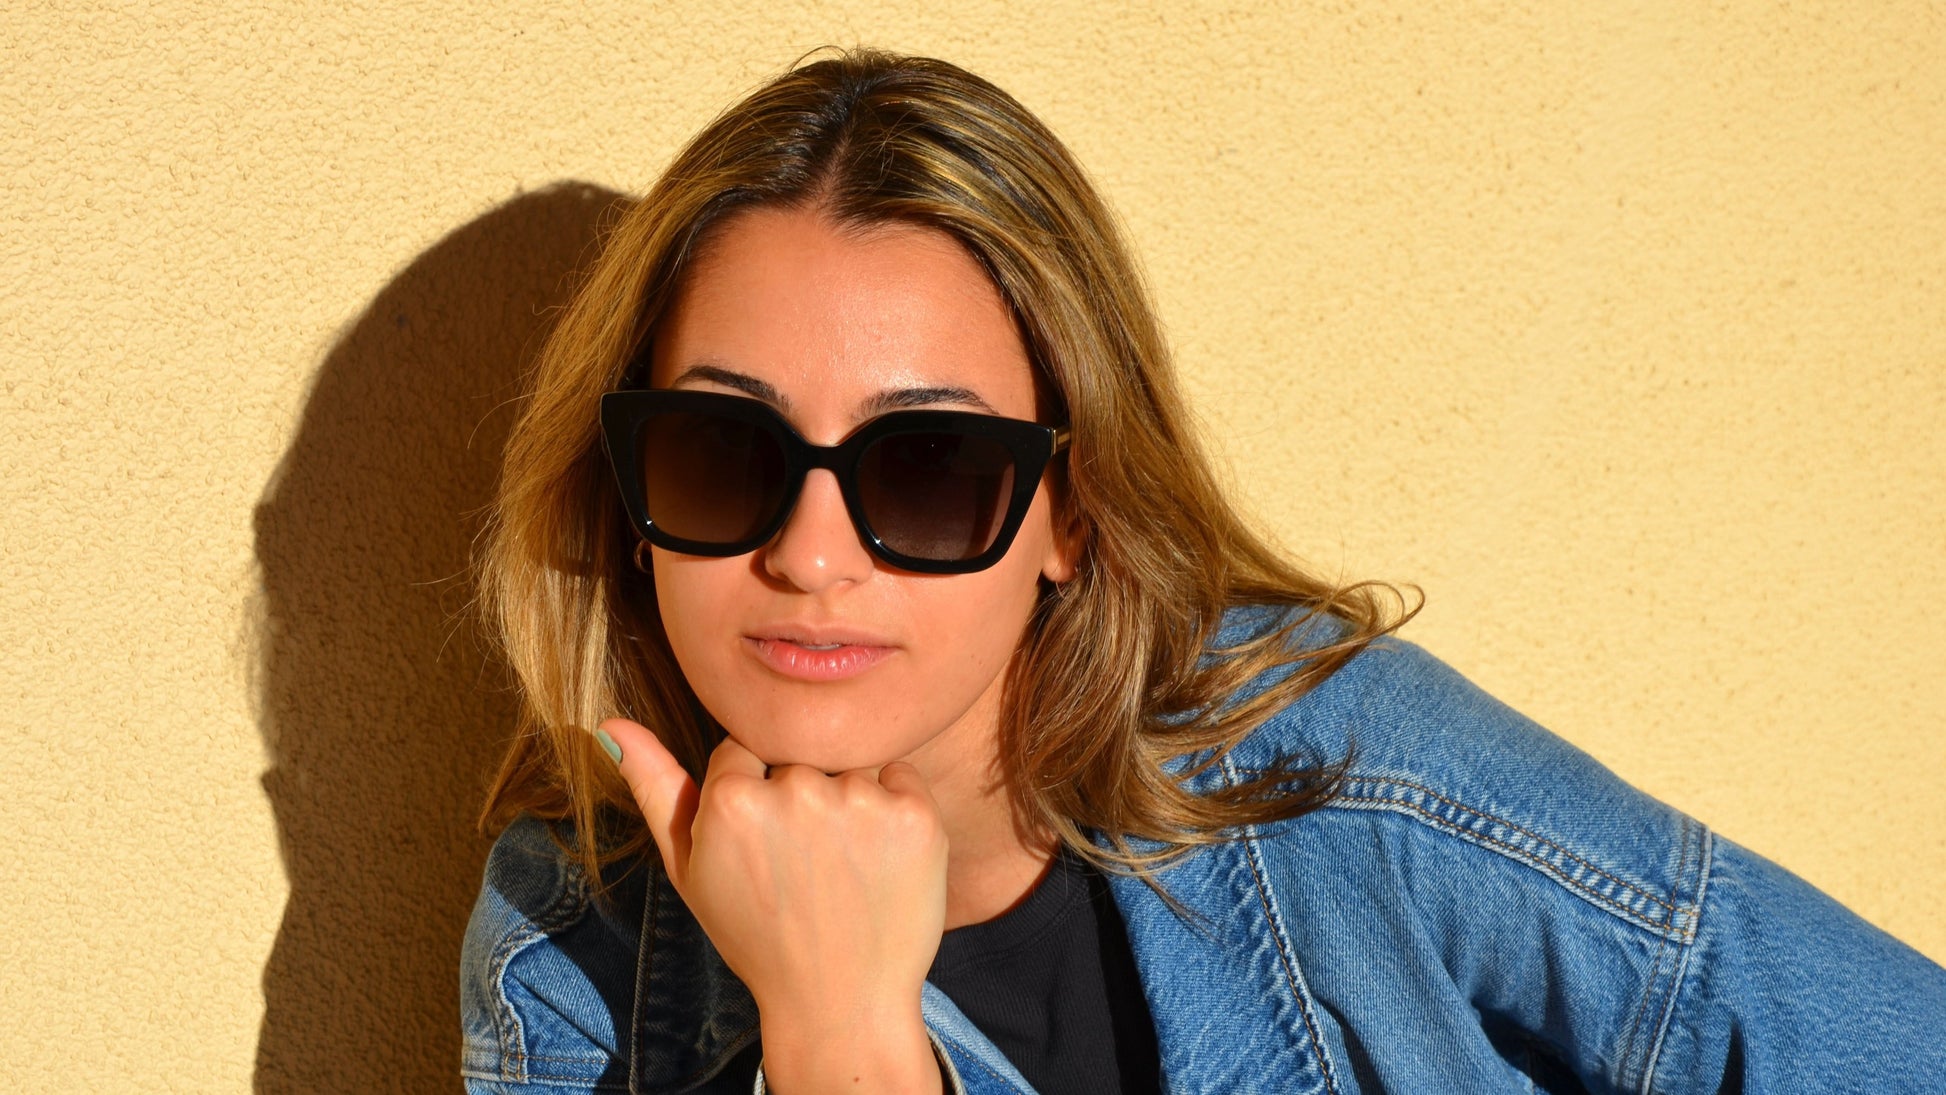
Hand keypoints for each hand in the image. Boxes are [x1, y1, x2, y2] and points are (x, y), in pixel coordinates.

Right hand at [599, 718, 947, 1093]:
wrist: (840, 1002)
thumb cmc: (756, 935)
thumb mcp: (691, 870)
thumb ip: (655, 789)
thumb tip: (607, 722)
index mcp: (731, 799)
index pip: (745, 750)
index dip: (755, 796)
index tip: (764, 846)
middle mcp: (794, 790)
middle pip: (798, 756)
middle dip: (801, 797)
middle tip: (805, 865)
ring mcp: (859, 801)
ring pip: (848, 765)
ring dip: (848, 802)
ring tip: (842, 868)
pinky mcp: (914, 815)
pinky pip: (900, 774)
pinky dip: (894, 808)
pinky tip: (879, 861)